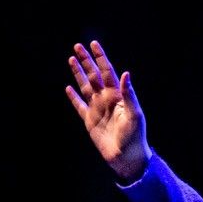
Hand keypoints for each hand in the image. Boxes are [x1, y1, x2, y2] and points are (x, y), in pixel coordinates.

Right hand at [65, 40, 153, 183]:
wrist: (126, 157)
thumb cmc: (135, 136)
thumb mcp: (134, 114)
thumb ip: (128, 94)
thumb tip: (125, 73)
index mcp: (117, 96)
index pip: (107, 72)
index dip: (100, 58)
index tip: (93, 44)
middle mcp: (106, 99)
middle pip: (94, 75)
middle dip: (86, 61)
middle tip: (78, 45)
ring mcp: (97, 109)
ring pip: (85, 86)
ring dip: (78, 73)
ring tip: (71, 59)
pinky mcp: (89, 121)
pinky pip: (79, 106)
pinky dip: (73, 97)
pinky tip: (68, 88)